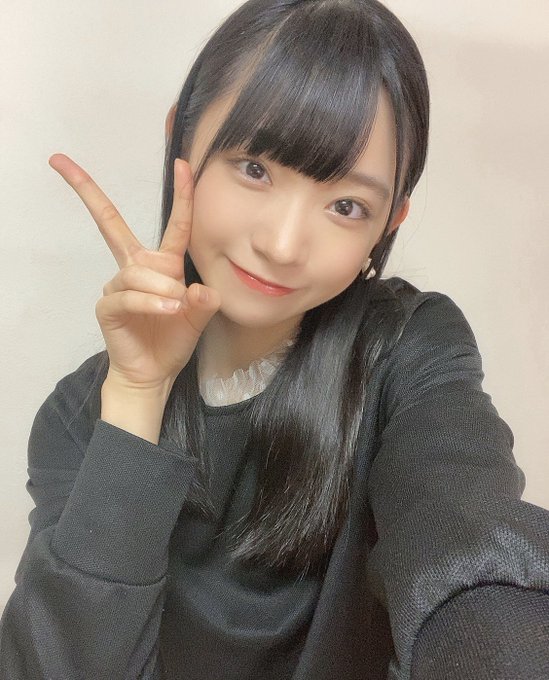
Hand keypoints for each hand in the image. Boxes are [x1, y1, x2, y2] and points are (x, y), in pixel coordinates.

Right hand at [48, 153, 220, 390]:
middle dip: (87, 191)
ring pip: (137, 272)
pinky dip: (150, 303)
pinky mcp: (108, 306)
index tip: (183, 163)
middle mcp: (137, 268)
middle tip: (62, 163)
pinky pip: (128, 296)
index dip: (180, 195)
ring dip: (161, 289)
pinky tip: (167, 312)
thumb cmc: (173, 340)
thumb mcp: (199, 319)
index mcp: (163, 264)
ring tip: (177, 309)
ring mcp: (118, 285)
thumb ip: (205, 302)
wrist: (154, 372)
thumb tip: (199, 290)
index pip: (174, 225)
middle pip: (110, 222)